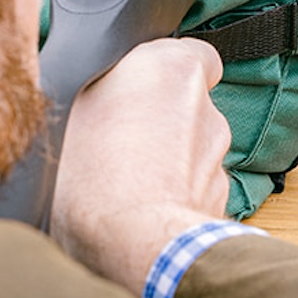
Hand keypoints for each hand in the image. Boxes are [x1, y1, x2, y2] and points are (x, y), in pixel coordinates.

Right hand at [51, 38, 232, 295]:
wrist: (131, 243)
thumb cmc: (94, 172)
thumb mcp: (75, 104)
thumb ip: (108, 83)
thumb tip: (113, 86)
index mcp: (173, 67)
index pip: (195, 53)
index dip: (171, 71)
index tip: (142, 89)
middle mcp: (205, 106)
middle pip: (189, 104)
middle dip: (164, 119)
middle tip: (121, 140)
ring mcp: (217, 154)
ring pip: (194, 147)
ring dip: (170, 157)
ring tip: (126, 180)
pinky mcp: (221, 196)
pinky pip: (196, 184)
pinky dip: (178, 190)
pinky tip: (145, 207)